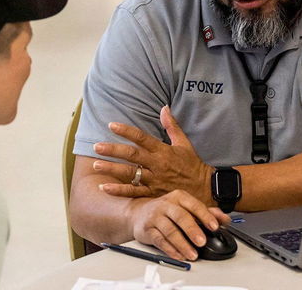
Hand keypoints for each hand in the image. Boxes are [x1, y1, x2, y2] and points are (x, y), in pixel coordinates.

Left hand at [93, 106, 213, 203]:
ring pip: (130, 174)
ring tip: (96, 165)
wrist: (206, 190)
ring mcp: (155, 180)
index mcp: (163, 150)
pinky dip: (119, 191)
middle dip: (113, 150)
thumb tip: (164, 107)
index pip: (142, 138)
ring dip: (112, 169)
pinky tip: (105, 188)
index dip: (126, 131)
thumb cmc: (193, 165)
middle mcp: (157, 165)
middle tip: (96, 146)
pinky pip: (134, 192)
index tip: (111, 125)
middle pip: (132, 155)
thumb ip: (172, 126)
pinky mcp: (154, 194)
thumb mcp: (184, 143)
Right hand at [128, 190, 230, 260]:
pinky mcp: (147, 230)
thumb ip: (206, 212)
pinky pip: (159, 240)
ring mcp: (155, 217)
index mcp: (179, 197)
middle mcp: (166, 205)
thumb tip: (224, 219)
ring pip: (169, 230)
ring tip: (193, 254)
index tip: (214, 226)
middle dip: (193, 230)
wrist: (139, 213)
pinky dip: (170, 249)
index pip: (194, 205)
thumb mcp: (186, 207)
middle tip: (202, 242)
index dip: (205, 216)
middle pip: (181, 216)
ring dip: (182, 244)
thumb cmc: (167, 211)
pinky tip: (179, 255)